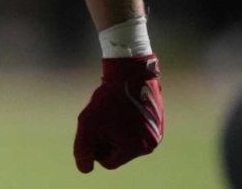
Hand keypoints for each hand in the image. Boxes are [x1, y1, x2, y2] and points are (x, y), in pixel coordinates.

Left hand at [74, 54, 163, 172]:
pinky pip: (137, 132)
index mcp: (135, 148)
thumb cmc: (106, 99)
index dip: (95, 148)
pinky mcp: (159, 123)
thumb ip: (82, 148)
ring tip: (112, 112)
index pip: (108, 162)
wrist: (129, 72)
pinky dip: (127, 124)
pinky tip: (122, 109)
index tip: (91, 130)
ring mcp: (157, 134)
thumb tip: (85, 169)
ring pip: (128, 142)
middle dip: (107, 140)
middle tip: (101, 120)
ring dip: (116, 132)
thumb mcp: (87, 123)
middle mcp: (150, 145)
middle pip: (119, 153)